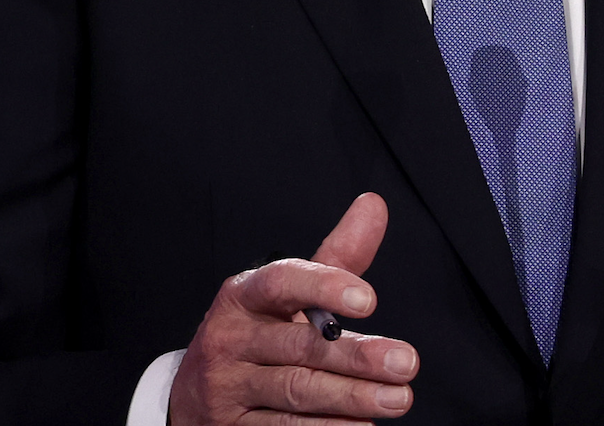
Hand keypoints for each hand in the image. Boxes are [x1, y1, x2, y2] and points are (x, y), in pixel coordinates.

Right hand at [169, 192, 417, 423]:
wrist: (197, 395)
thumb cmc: (258, 333)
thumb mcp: (287, 295)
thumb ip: (335, 258)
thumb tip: (374, 205)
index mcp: (243, 296)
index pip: (281, 283)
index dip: (325, 287)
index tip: (370, 300)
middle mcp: (230, 339)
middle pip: (299, 347)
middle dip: (358, 356)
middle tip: (407, 363)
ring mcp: (228, 387)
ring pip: (297, 391)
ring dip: (353, 397)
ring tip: (398, 398)